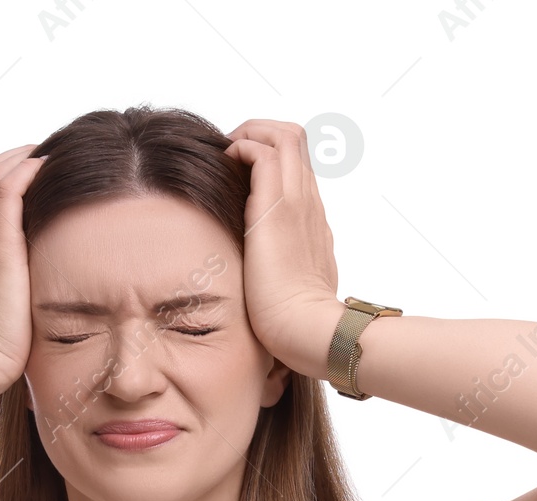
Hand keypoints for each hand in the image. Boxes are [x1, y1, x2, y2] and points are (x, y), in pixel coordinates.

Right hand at [0, 145, 47, 390]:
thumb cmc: (1, 347)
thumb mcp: (13, 308)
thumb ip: (24, 288)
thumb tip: (51, 288)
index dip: (13, 174)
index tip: (43, 171)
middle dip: (19, 156)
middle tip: (51, 154)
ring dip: (23, 155)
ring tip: (53, 152)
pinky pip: (6, 190)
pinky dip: (26, 170)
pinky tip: (48, 164)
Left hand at [222, 120, 345, 375]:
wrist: (305, 331)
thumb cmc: (293, 322)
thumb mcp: (290, 289)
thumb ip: (280, 273)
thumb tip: (260, 280)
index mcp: (312, 222)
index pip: (298, 169)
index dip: (270, 156)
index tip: (242, 167)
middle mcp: (309, 204)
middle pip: (296, 140)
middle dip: (261, 132)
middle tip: (232, 149)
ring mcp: (298, 202)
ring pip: (284, 135)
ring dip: (251, 132)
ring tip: (227, 150)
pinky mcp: (277, 208)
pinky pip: (263, 153)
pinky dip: (242, 148)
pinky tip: (224, 164)